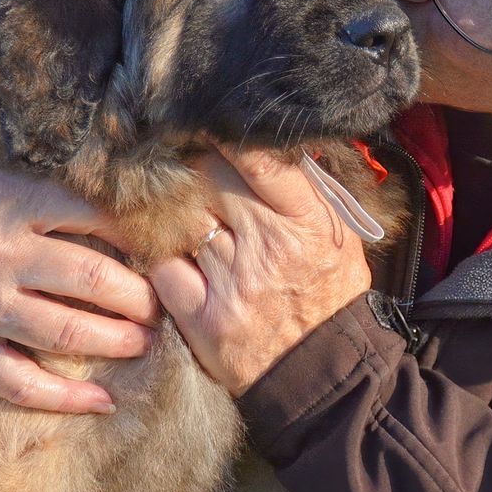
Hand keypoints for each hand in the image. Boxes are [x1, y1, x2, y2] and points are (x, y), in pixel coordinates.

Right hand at [0, 149, 156, 412]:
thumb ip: (39, 186)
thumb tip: (110, 198)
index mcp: (8, 203)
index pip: (92, 216)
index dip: (137, 232)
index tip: (166, 243)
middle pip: (92, 280)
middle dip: (140, 295)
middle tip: (165, 303)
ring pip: (66, 333)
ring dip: (117, 342)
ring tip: (148, 341)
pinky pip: (19, 382)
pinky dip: (64, 398)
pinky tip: (101, 402)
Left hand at [150, 146, 371, 395]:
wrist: (324, 374)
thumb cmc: (330, 294)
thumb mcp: (337, 234)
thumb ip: (305, 188)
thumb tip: (266, 141)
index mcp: (306, 222)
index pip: (262, 162)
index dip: (227, 134)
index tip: (206, 117)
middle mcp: (269, 248)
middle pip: (208, 180)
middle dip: (189, 163)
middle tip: (173, 152)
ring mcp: (232, 283)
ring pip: (179, 218)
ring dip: (165, 203)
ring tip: (157, 191)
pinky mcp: (202, 318)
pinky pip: (161, 266)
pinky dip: (154, 249)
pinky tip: (156, 241)